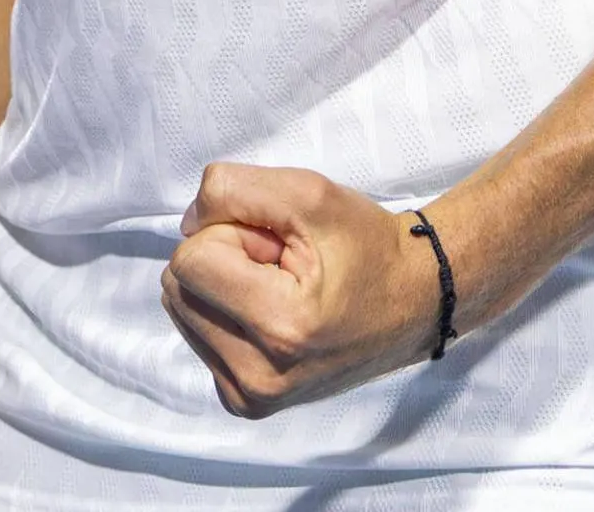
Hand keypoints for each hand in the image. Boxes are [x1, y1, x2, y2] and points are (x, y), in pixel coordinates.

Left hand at [159, 163, 444, 418]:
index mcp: (280, 328)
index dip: (233, 234)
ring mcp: (251, 397)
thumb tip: (185, 224)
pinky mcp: (246, 403)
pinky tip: (272, 313)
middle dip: (224, 259)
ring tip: (281, 288)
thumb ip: (232, 190)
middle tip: (282, 264)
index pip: (190, 260)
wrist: (414, 302)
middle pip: (179, 286)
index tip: (280, 245)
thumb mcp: (307, 193)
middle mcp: (259, 377)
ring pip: (183, 309)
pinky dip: (226, 313)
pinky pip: (198, 336)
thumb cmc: (366, 246)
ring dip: (225, 285)